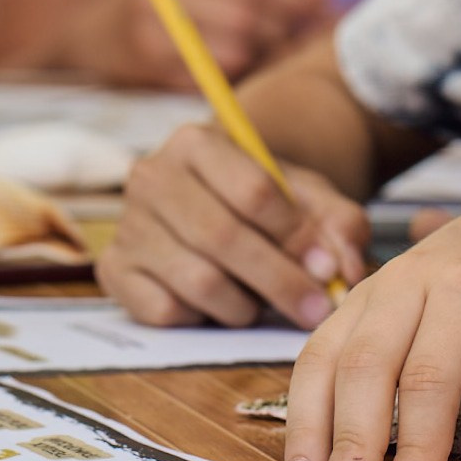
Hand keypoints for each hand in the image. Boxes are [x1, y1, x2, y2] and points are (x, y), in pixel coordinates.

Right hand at [76, 0, 329, 89]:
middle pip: (246, 13)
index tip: (323, 3)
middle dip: (285, 28)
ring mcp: (152, 33)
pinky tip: (254, 74)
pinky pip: (212, 79)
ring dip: (268, 56)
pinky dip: (240, 78)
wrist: (87, 32)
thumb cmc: (162, 2)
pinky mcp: (150, 70)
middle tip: (311, 39)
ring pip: (233, 49)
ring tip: (286, 57)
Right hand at [101, 123, 368, 328]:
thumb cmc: (268, 203)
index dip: (297, 236)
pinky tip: (222, 302)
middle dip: (280, 281)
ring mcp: (127, 226)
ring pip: (197, 281)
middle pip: (223, 238)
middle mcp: (151, 178)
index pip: (253, 190)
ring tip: (265, 301)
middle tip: (317, 309)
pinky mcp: (114, 272)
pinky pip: (166, 311)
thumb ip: (341, 225)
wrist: (217, 208)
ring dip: (245, 303)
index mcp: (197, 143)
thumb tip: (346, 268)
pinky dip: (204, 317)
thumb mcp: (311, 198)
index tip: (330, 267)